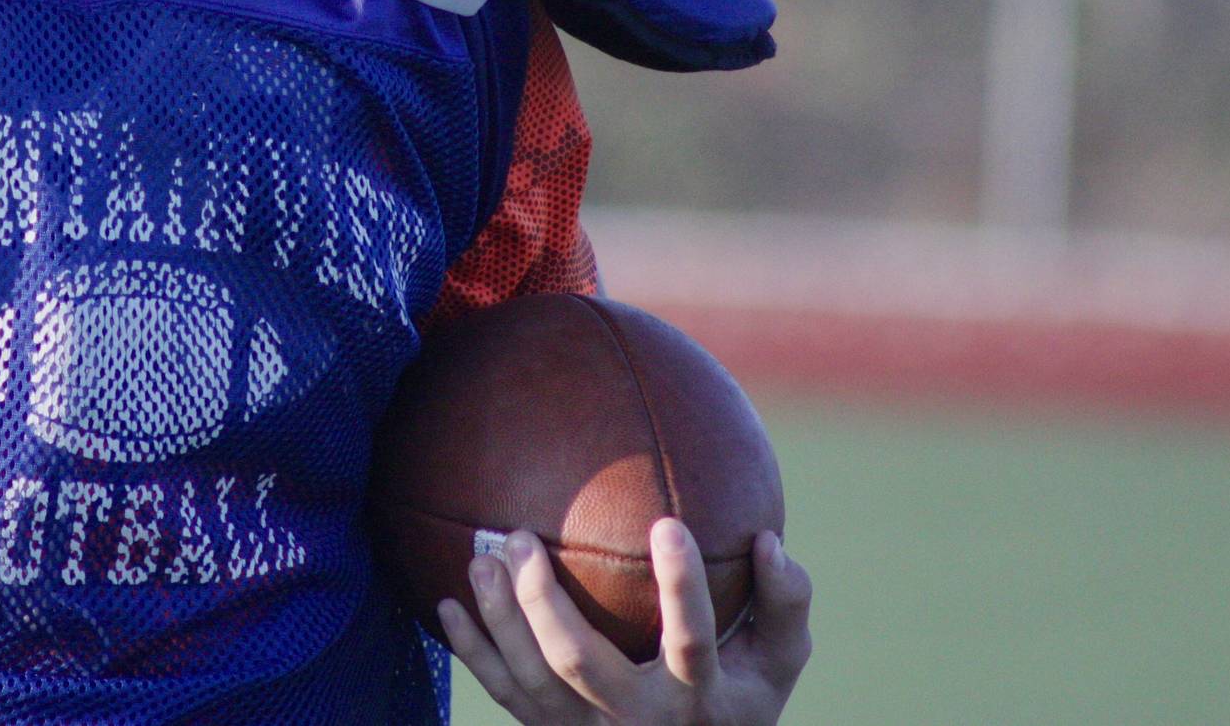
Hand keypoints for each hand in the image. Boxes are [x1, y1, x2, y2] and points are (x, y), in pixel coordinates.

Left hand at [438, 519, 811, 724]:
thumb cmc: (741, 697)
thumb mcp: (779, 663)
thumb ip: (785, 603)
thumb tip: (770, 540)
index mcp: (701, 698)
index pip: (692, 642)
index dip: (680, 588)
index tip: (666, 523)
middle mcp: (639, 719)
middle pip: (580, 662)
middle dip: (543, 601)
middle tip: (520, 536)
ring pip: (532, 679)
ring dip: (499, 619)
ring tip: (480, 557)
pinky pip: (504, 695)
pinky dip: (473, 653)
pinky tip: (444, 605)